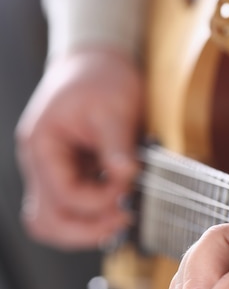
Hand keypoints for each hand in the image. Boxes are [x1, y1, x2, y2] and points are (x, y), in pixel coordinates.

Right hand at [15, 48, 143, 248]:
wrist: (96, 60)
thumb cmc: (100, 76)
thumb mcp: (113, 107)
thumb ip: (117, 146)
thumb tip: (128, 177)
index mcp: (42, 144)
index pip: (63, 195)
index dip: (98, 200)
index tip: (129, 189)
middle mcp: (39, 162)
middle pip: (47, 220)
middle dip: (86, 229)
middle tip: (123, 221)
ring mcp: (50, 170)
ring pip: (53, 220)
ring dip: (85, 227)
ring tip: (119, 218)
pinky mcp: (67, 172)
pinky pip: (69, 207)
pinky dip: (90, 213)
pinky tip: (116, 204)